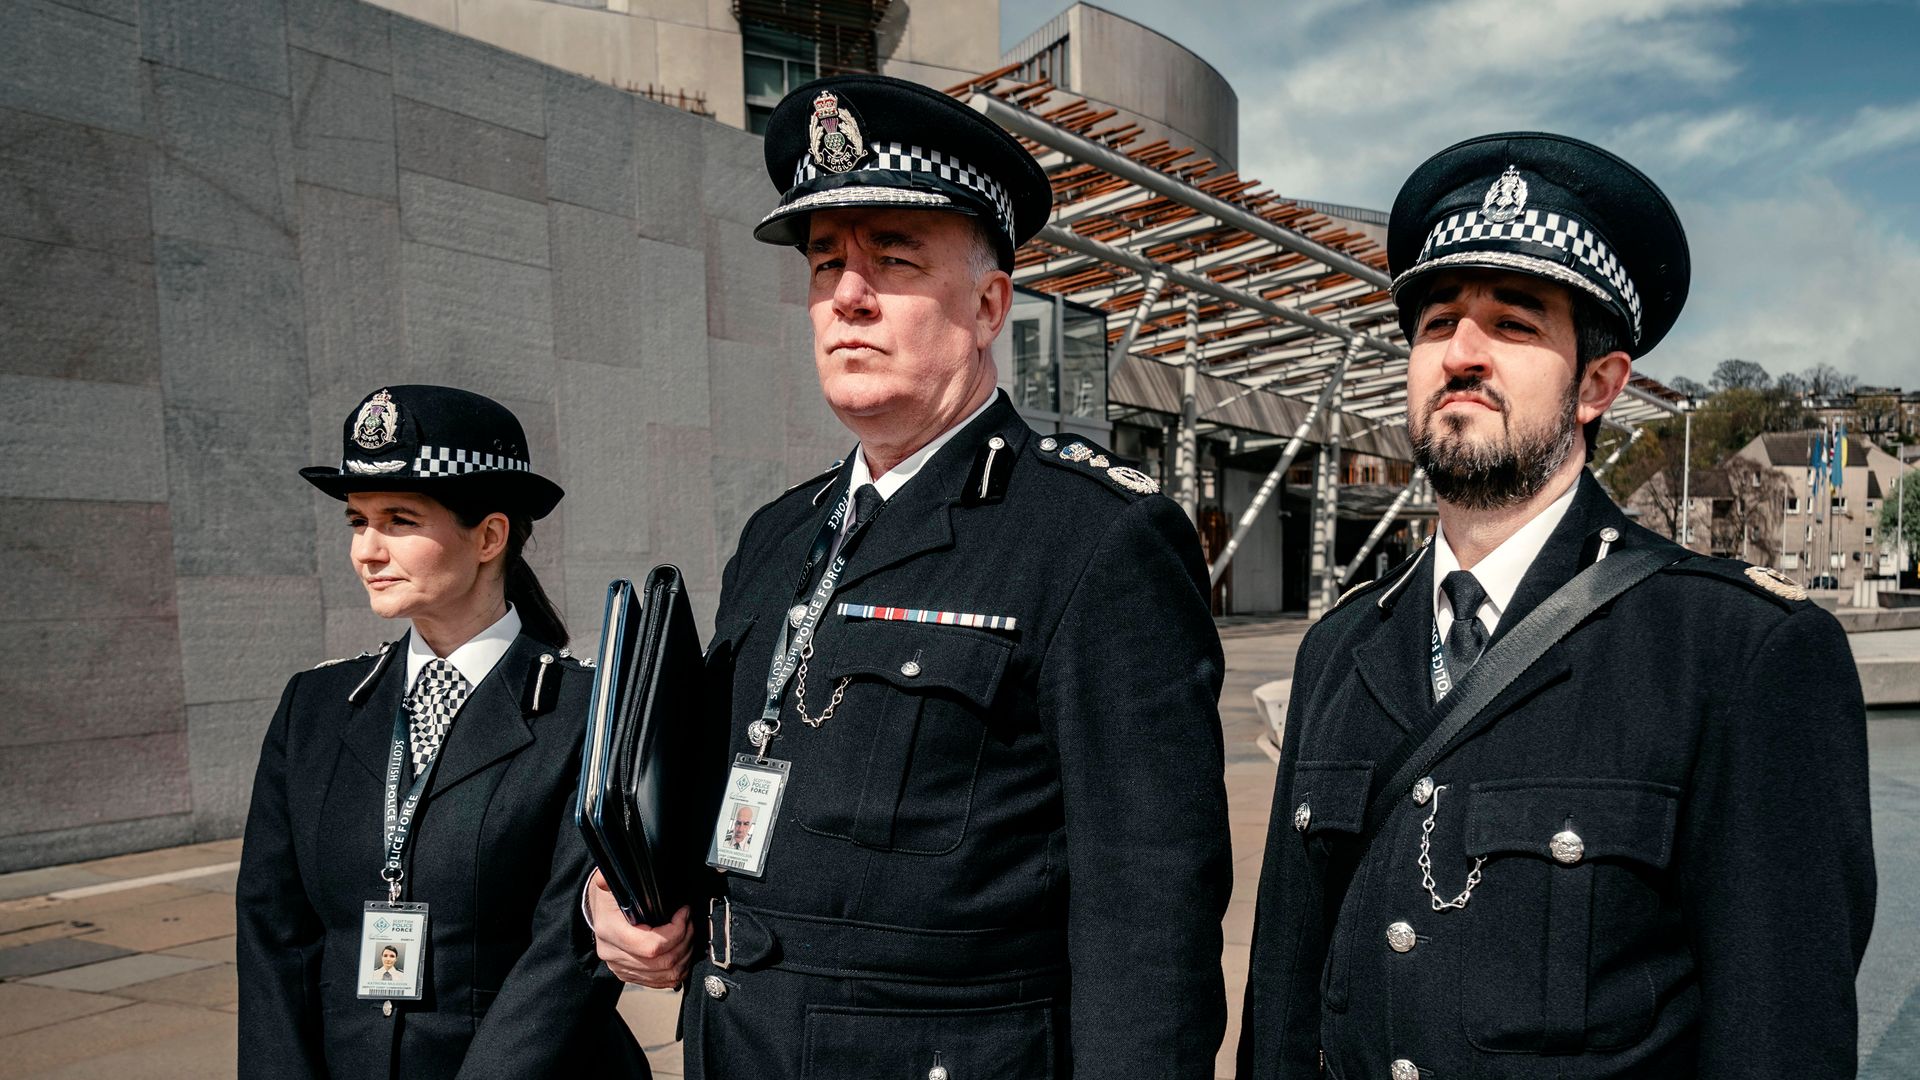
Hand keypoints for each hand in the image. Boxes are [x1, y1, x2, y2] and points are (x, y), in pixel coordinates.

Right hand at [587, 869, 692, 987]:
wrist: (597, 914)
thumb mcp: (608, 884)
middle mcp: (614, 954)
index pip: (651, 946)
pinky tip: (681, 951)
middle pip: (662, 962)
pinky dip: (677, 969)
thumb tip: (604, 878)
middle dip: (684, 940)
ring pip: (666, 974)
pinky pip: (661, 982)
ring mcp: (621, 967)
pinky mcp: (630, 975)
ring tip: (687, 934)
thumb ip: (608, 879)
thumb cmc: (608, 899)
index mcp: (610, 931)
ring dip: (684, 954)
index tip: (683, 913)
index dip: (676, 932)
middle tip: (689, 922)